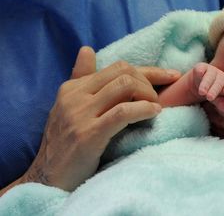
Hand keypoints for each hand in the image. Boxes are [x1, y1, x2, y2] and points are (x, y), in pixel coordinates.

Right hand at [22, 46, 180, 190]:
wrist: (47, 178)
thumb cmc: (66, 144)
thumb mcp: (70, 108)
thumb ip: (82, 80)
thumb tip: (86, 49)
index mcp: (73, 87)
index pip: (118, 66)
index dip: (149, 70)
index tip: (171, 76)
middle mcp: (75, 95)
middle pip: (124, 72)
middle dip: (149, 82)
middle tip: (158, 100)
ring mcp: (80, 114)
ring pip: (125, 86)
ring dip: (148, 95)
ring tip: (155, 108)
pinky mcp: (88, 134)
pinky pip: (123, 112)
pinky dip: (143, 109)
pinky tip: (153, 113)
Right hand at [191, 62, 223, 101]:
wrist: (200, 85)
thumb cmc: (213, 94)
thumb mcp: (217, 101)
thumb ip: (221, 104)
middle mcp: (221, 76)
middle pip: (219, 83)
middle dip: (214, 90)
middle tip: (210, 98)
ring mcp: (211, 71)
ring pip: (209, 77)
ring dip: (206, 84)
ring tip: (202, 92)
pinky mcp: (201, 67)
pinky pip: (201, 68)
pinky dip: (200, 71)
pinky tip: (199, 73)